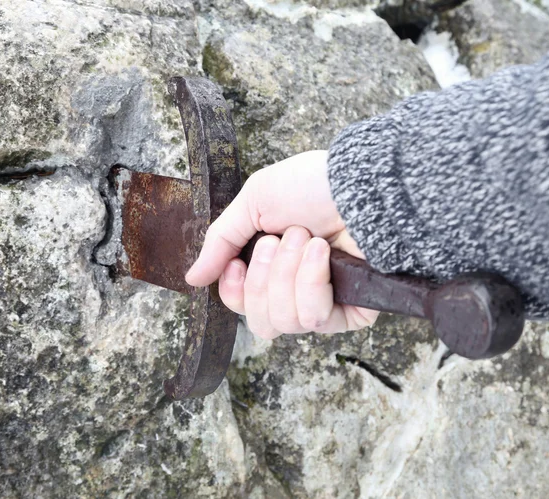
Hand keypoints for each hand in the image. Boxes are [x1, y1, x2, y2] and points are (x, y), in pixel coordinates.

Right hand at [185, 150, 378, 338]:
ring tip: (306, 240)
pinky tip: (321, 253)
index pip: (243, 306)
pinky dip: (311, 281)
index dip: (235, 292)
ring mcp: (324, 303)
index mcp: (272, 268)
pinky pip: (315, 318)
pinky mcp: (351, 311)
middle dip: (264, 278)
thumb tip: (192, 279)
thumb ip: (220, 242)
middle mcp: (296, 291)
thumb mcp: (253, 203)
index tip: (237, 266)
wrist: (357, 182)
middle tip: (279, 240)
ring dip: (288, 274)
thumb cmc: (310, 185)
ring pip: (286, 321)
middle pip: (262, 323)